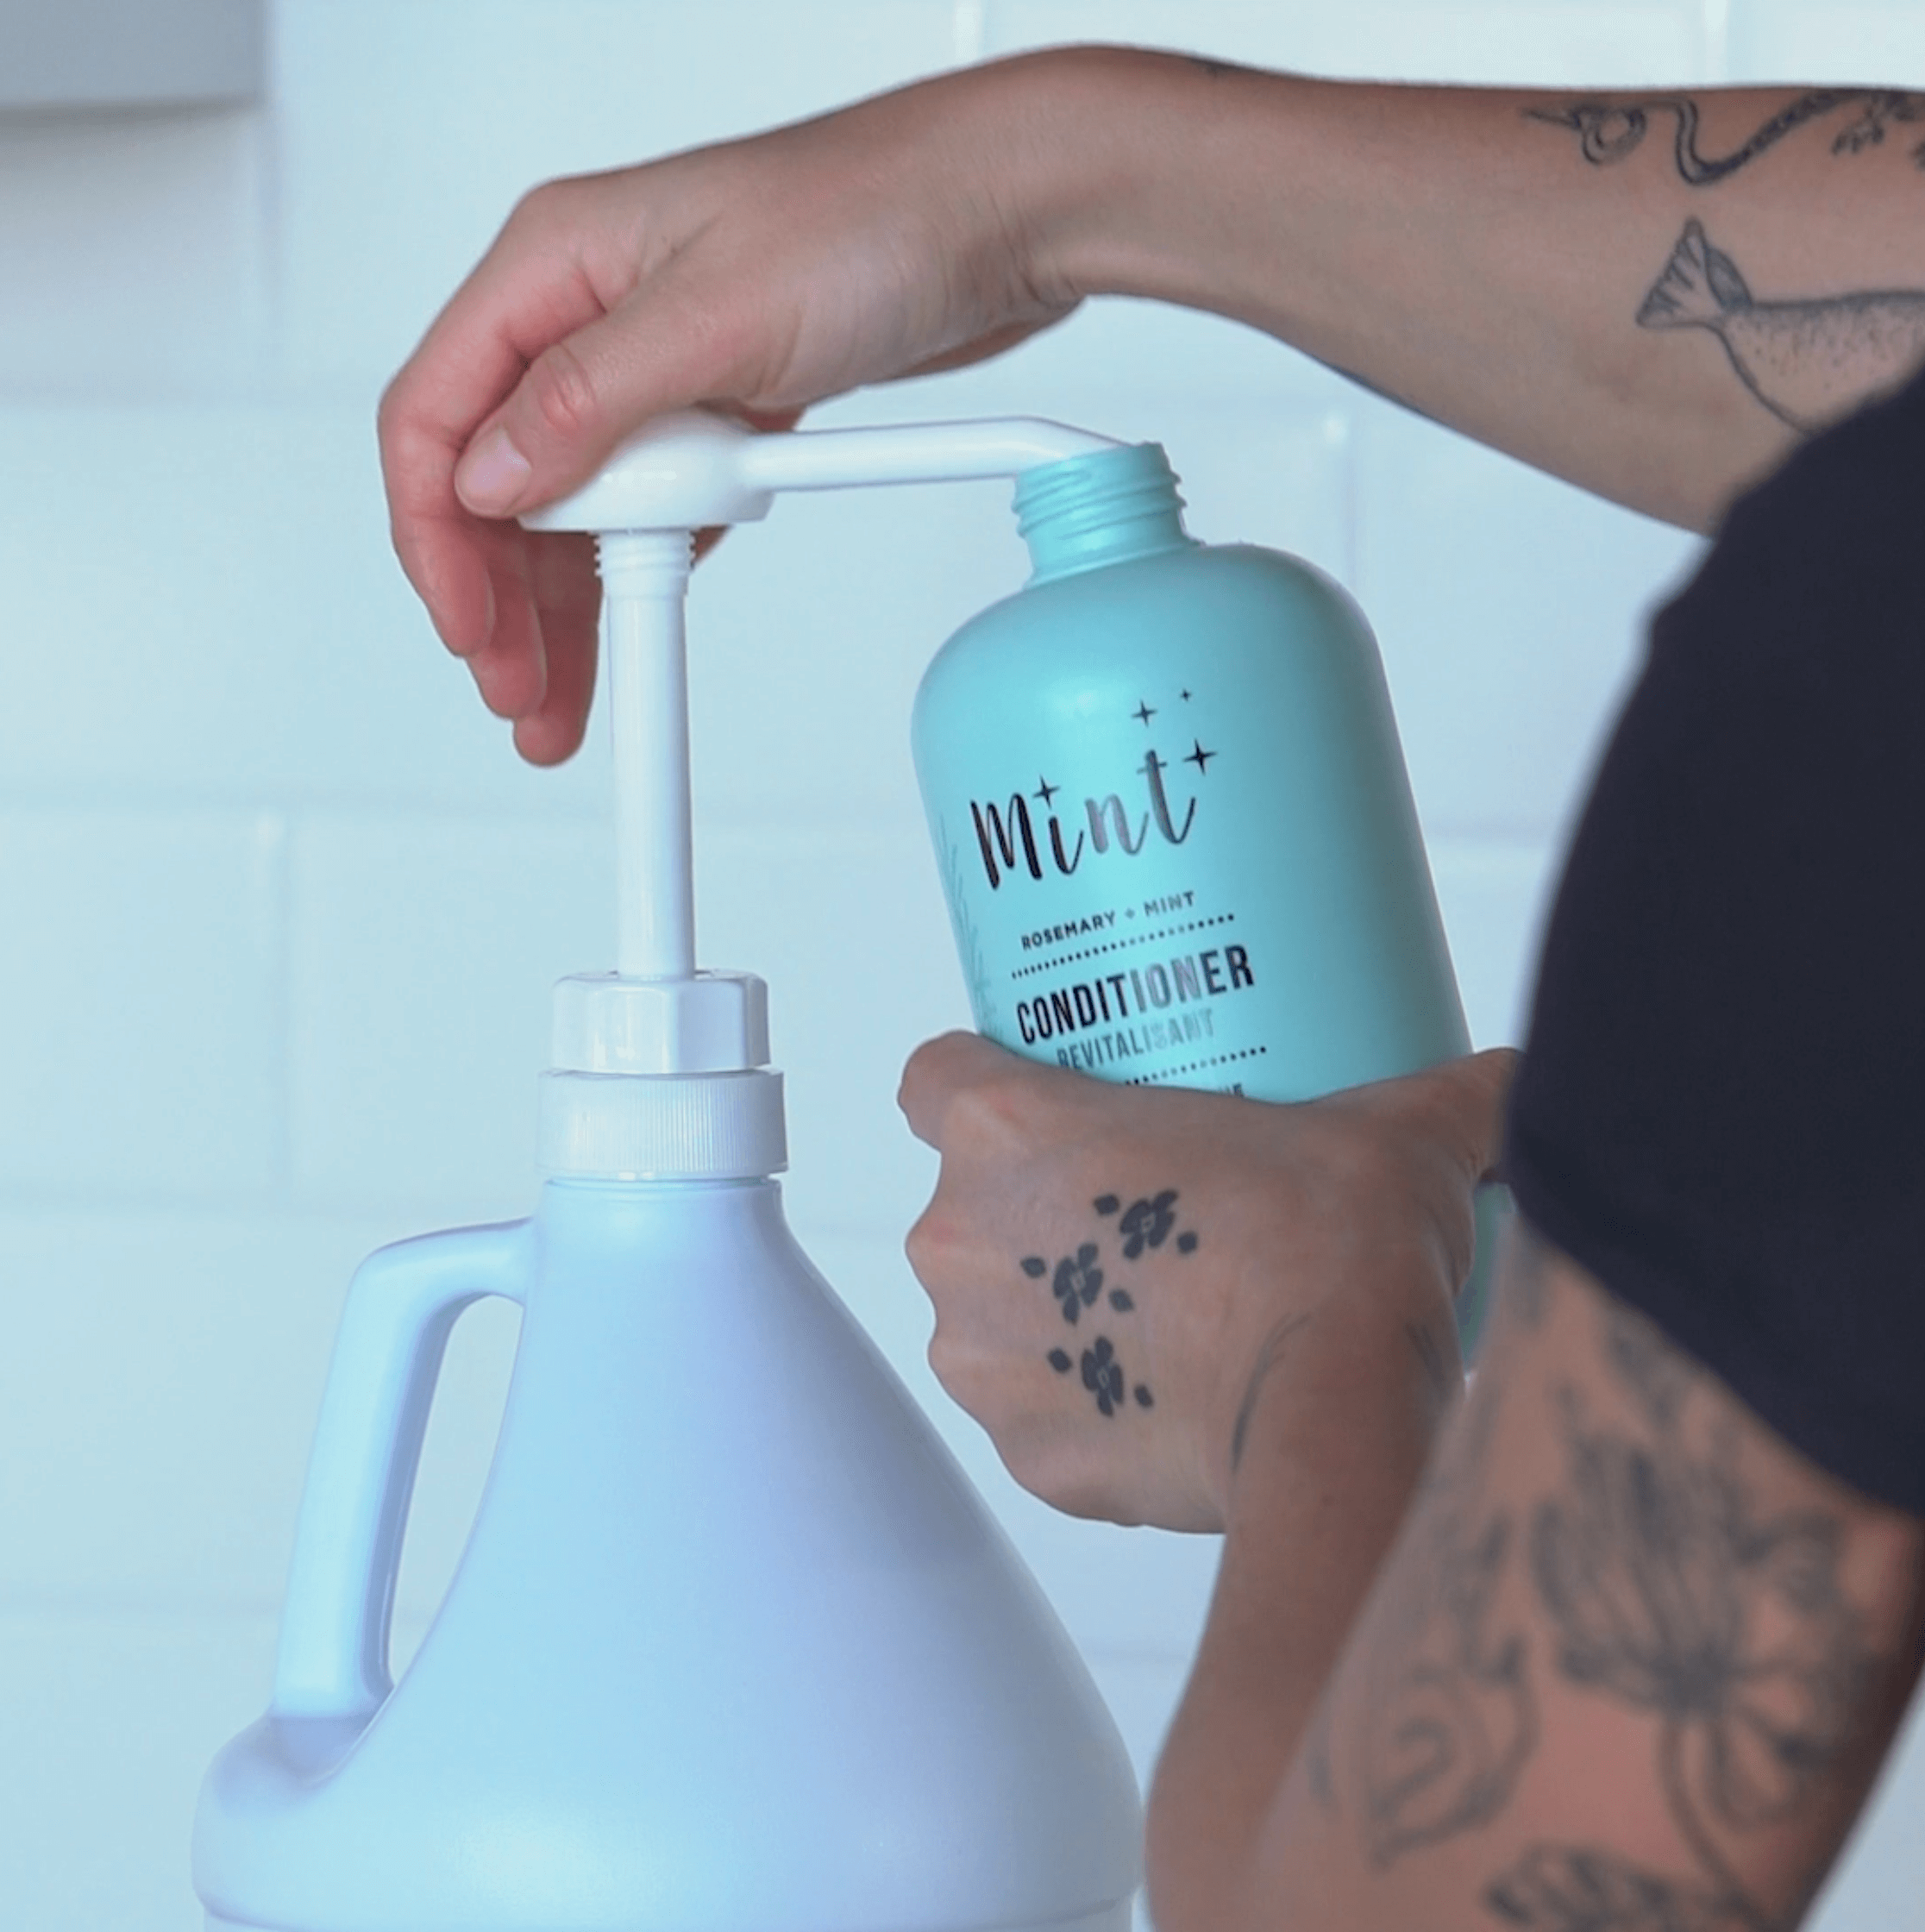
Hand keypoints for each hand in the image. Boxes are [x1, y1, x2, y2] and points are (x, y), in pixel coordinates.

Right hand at [378, 54, 1091, 764]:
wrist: (1000, 216)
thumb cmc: (873, 217)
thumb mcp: (717, 316)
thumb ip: (588, 402)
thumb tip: (489, 480)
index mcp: (554, 263)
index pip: (437, 410)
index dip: (437, 535)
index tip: (469, 629)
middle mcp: (588, 313)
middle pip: (496, 479)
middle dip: (501, 598)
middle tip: (522, 692)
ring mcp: (652, 363)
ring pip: (571, 505)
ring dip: (564, 606)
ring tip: (565, 695)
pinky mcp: (716, 404)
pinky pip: (651, 503)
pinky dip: (641, 568)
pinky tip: (635, 628)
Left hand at [899, 1032, 1515, 1533]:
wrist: (1337, 1415)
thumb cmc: (1333, 1248)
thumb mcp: (1397, 1127)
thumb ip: (1445, 1086)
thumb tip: (1509, 1078)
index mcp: (1007, 1131)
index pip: (932, 1079)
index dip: (981, 1083)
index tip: (1046, 1101)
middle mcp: (963, 1241)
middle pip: (970, 1205)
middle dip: (1041, 1212)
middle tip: (1146, 1210)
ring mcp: (983, 1361)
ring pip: (995, 1317)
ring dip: (1056, 1313)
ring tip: (1165, 1307)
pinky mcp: (1028, 1459)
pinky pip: (1044, 1414)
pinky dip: (1092, 1405)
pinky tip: (1171, 1392)